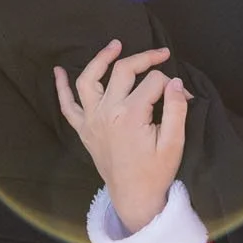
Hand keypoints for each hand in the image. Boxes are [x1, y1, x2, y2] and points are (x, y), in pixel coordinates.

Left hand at [54, 40, 188, 230]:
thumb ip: (176, 109)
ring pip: (89, 79)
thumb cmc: (156, 172)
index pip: (153, 82)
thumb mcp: (174, 143)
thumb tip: (176, 82)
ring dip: (101, 59)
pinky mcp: (83, 130)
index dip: (172, 85)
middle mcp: (107, 112)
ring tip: (115, 45)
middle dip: (144, 58)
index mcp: (130, 116)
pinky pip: (67, 106)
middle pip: (123, 71)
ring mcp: (91, 120)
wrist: (134, 198)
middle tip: (162, 53)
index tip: (184, 96)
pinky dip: (61, 88)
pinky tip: (57, 72)